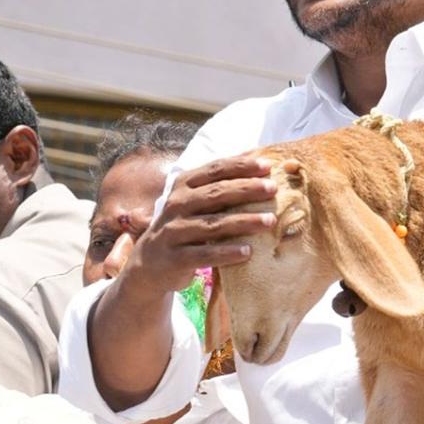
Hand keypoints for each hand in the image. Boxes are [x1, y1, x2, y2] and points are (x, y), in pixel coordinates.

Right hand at [121, 155, 277, 293]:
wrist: (150, 263)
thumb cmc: (183, 226)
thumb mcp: (193, 201)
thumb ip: (218, 185)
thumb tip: (256, 160)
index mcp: (183, 186)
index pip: (214, 170)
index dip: (241, 166)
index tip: (267, 165)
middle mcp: (176, 205)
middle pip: (216, 194)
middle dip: (247, 189)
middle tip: (273, 189)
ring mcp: (174, 231)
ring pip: (213, 224)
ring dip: (244, 221)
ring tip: (270, 221)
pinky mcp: (175, 258)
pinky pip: (205, 254)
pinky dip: (227, 252)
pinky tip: (248, 251)